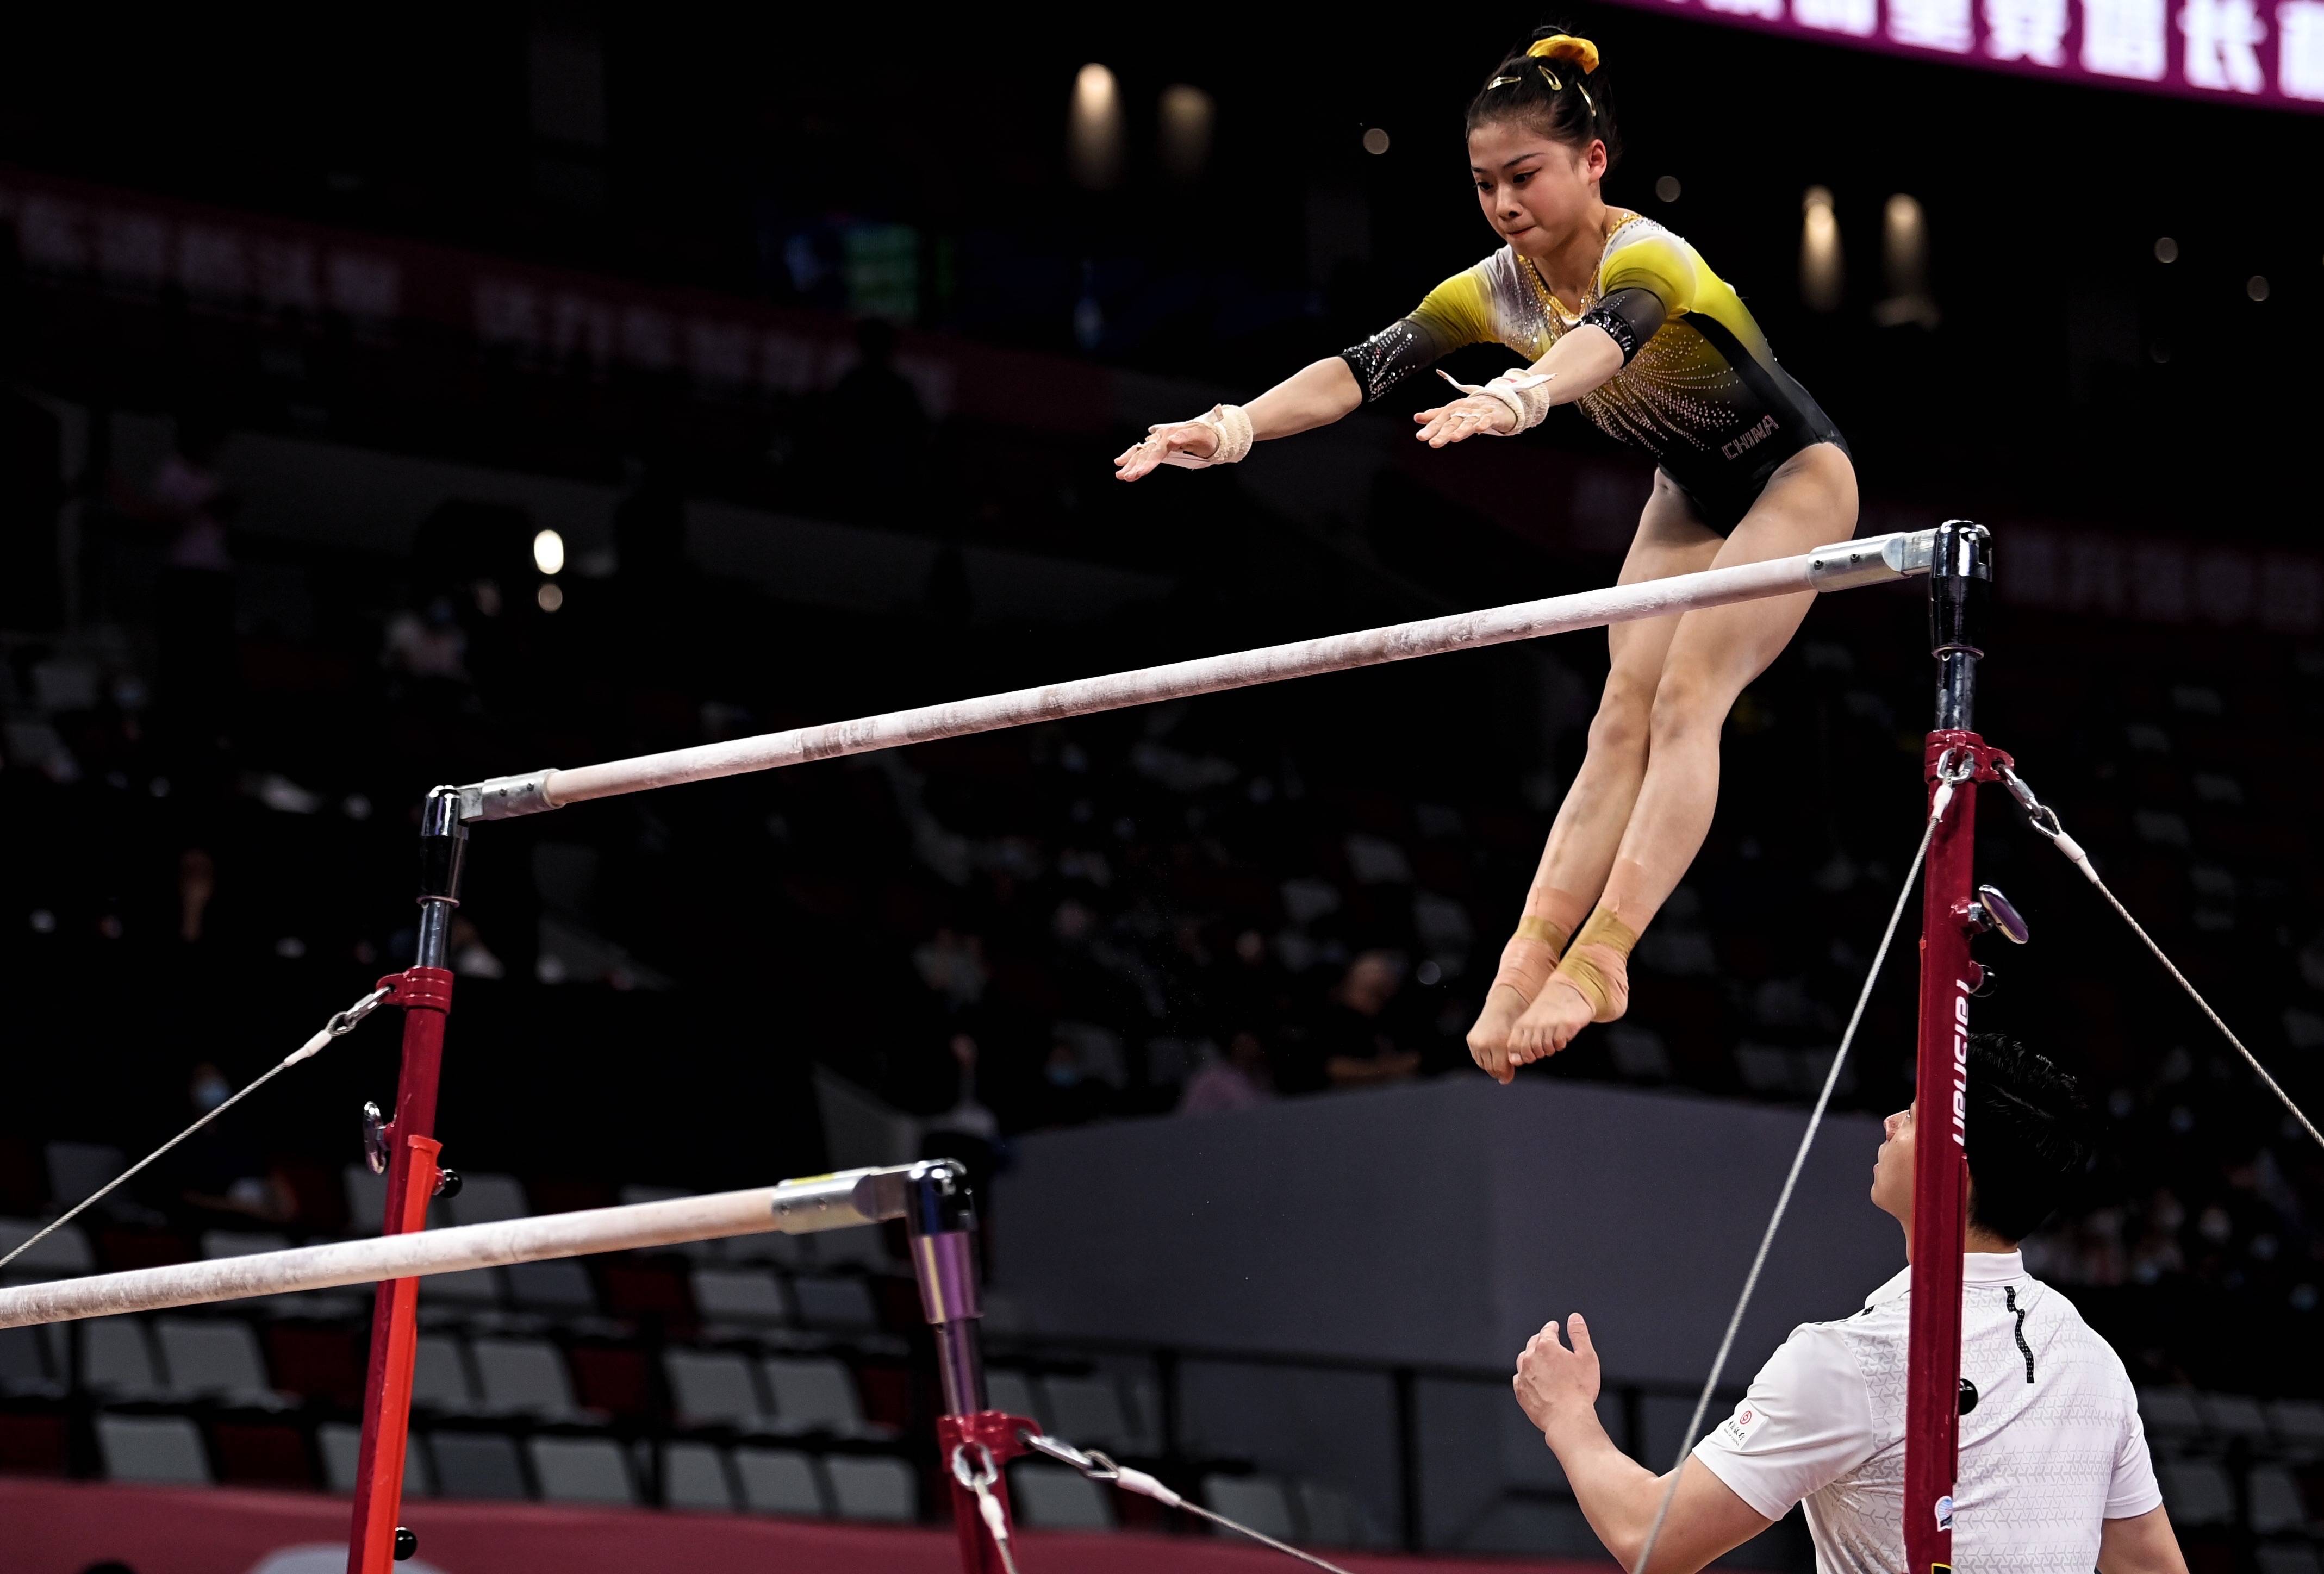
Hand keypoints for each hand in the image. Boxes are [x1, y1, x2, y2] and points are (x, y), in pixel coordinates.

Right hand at [1115, 421, 1217, 480]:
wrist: (1211, 433)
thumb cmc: (1207, 436)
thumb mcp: (1200, 436)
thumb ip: (1186, 436)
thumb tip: (1172, 439)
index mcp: (1170, 435)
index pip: (1157, 452)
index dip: (1148, 463)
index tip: (1140, 473)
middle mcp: (1161, 437)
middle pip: (1145, 453)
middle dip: (1134, 466)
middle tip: (1124, 477)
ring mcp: (1158, 440)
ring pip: (1141, 452)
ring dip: (1129, 463)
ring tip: (1119, 474)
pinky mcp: (1158, 445)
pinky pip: (1143, 452)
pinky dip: (1132, 457)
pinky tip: (1122, 462)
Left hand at [1413, 394, 1514, 447]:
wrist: (1498, 401)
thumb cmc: (1472, 409)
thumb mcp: (1453, 411)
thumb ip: (1435, 416)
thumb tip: (1416, 418)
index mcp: (1454, 410)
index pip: (1440, 420)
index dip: (1430, 428)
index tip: (1420, 437)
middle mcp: (1464, 410)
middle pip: (1452, 423)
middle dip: (1442, 433)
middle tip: (1433, 443)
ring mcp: (1479, 412)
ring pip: (1468, 422)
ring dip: (1461, 430)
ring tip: (1453, 438)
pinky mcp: (1492, 415)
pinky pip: (1487, 419)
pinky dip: (1483, 423)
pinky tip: (1479, 429)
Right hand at [1467, 985, 1527, 1084]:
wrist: (1501, 1010)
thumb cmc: (1512, 1028)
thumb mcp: (1514, 1045)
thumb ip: (1511, 1063)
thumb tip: (1504, 1082)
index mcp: (1498, 1044)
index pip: (1499, 1069)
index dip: (1505, 1074)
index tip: (1508, 1075)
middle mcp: (1485, 1043)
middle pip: (1489, 1068)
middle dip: (1497, 1071)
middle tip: (1504, 1070)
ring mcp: (1476, 1041)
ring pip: (1482, 1064)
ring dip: (1490, 1065)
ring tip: (1498, 1061)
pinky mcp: (1470, 1039)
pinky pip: (1476, 1056)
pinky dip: (1483, 1058)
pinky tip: (1491, 1055)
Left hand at [1514, 1314, 1601, 1439]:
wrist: (1567, 1418)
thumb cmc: (1580, 1389)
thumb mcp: (1587, 1357)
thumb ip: (1579, 1334)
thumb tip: (1574, 1317)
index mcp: (1546, 1347)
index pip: (1547, 1330)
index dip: (1552, 1327)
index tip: (1554, 1327)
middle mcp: (1530, 1358)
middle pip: (1533, 1343)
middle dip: (1541, 1340)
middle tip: (1548, 1341)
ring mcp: (1523, 1375)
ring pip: (1523, 1359)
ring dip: (1531, 1356)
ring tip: (1539, 1359)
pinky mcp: (1520, 1392)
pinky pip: (1519, 1378)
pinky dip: (1525, 1375)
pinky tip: (1532, 1379)